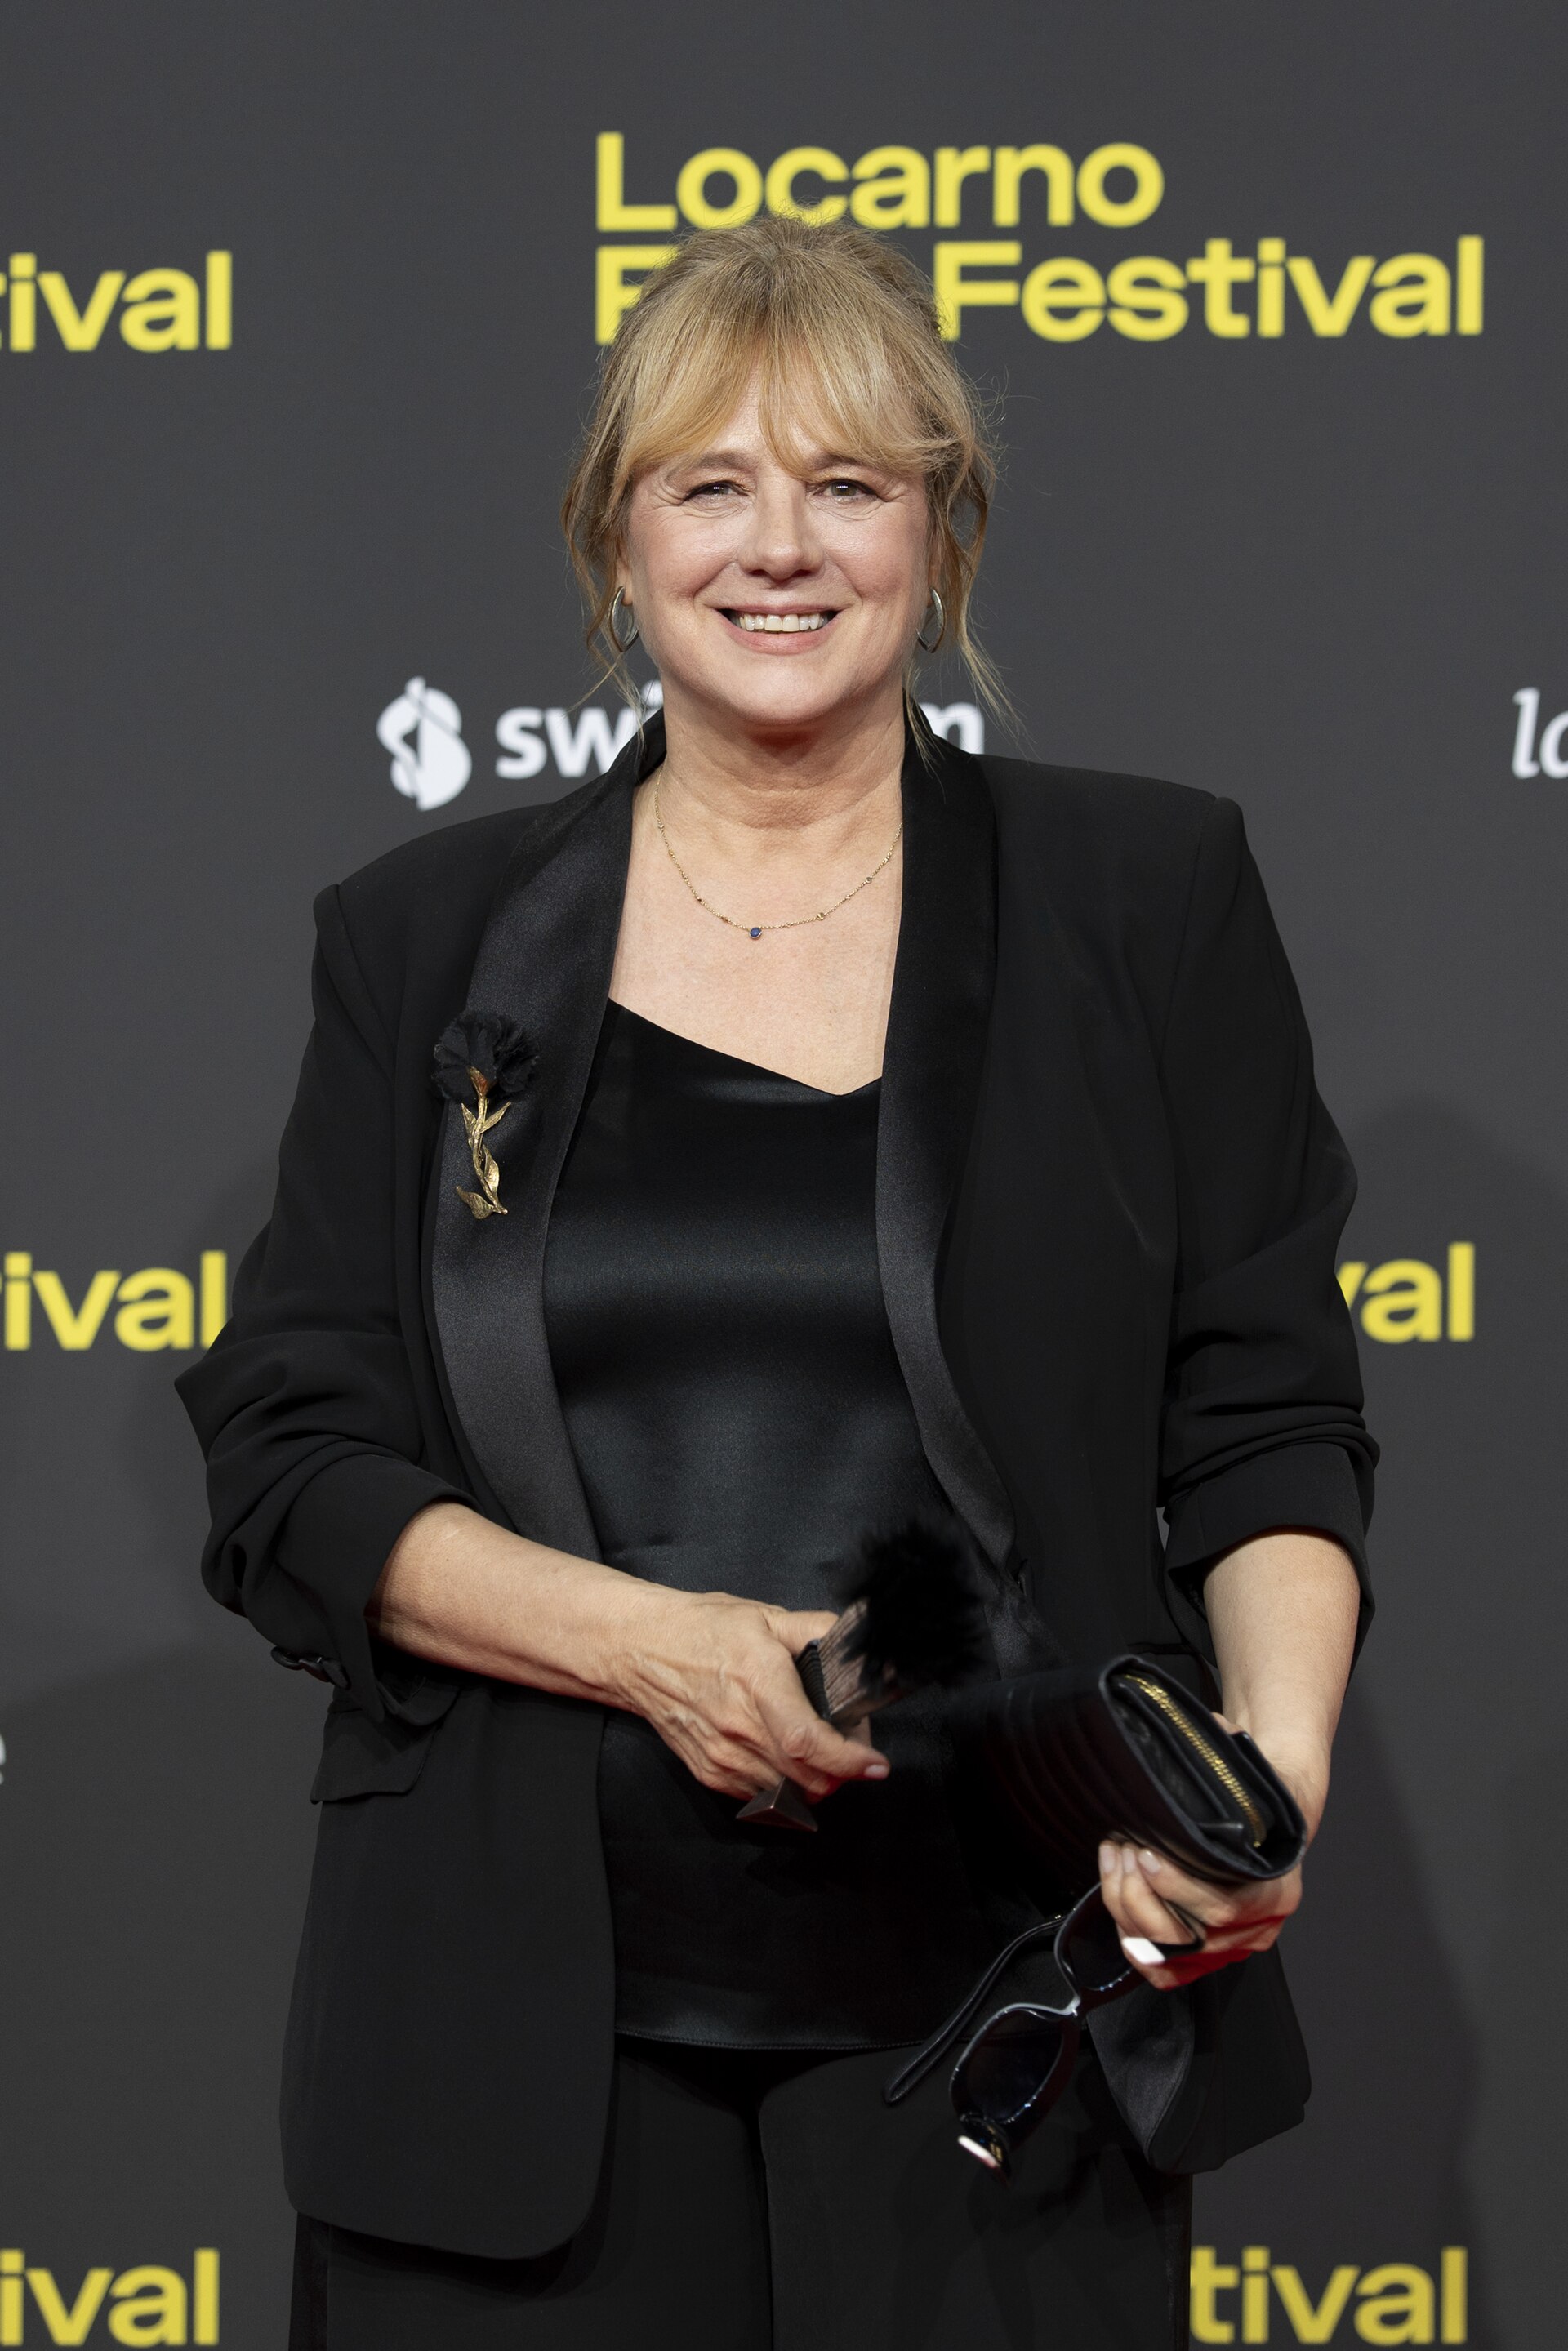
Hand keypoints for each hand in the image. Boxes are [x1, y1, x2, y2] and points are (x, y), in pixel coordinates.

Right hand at [610, 1586, 890, 1801]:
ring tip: (818, 1751)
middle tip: (850, 1747)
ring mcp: (722, 1757)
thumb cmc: (700, 1631)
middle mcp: (738, 1729)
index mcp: (758, 1684)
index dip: (849, 1760)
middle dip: (843, 1772)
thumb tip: (853, 1644)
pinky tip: (786, 1759)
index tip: (875, 1764)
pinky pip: (762, 1797)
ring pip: (789, 1795)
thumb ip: (816, 1630)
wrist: (640, 1650)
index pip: (808, 1742)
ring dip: (816, 1782)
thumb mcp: (764, 1617)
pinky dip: (786, 1787)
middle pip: (808, 1779)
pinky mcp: (710, 1773)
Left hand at [1097, 1721, 1326, 1990]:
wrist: (1273, 1806)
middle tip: (1121, 1849)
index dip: (1177, 1885)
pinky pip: (1168, 1969)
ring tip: (1115, 1860)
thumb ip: (1229, 1756)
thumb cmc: (1258, 1788)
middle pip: (1189, 1937)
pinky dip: (1135, 1943)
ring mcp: (1232, 1943)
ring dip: (1128, 1907)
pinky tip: (1119, 1902)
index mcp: (1277, 1887)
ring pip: (1169, 1952)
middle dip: (1140, 1893)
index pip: (1224, 1907)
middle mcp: (1259, 1926)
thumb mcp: (1248, 1768)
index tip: (1144, 1852)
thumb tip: (1207, 1730)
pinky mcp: (1208, 1951)